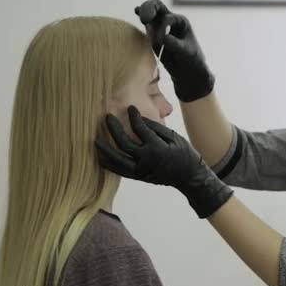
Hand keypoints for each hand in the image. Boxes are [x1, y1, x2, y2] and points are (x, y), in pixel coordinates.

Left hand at [95, 106, 232, 217]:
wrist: (189, 177)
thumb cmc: (184, 154)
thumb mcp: (174, 137)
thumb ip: (155, 128)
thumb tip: (139, 119)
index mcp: (157, 148)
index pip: (140, 129)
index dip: (134, 117)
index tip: (130, 108)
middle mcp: (146, 160)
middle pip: (123, 143)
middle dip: (114, 129)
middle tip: (107, 118)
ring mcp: (141, 170)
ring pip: (117, 160)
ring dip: (105, 150)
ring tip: (96, 141)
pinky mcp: (138, 177)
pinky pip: (120, 171)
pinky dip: (109, 165)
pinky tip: (101, 158)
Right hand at [135, 0, 214, 101]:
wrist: (187, 71)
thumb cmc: (191, 59)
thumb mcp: (185, 52)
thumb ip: (174, 44)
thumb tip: (162, 36)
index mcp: (180, 21)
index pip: (168, 18)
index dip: (162, 27)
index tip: (161, 40)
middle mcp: (170, 20)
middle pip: (157, 6)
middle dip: (149, 8)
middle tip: (145, 18)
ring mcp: (160, 26)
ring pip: (149, 13)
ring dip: (143, 12)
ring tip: (142, 18)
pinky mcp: (153, 34)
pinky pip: (146, 23)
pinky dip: (140, 16)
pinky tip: (135, 10)